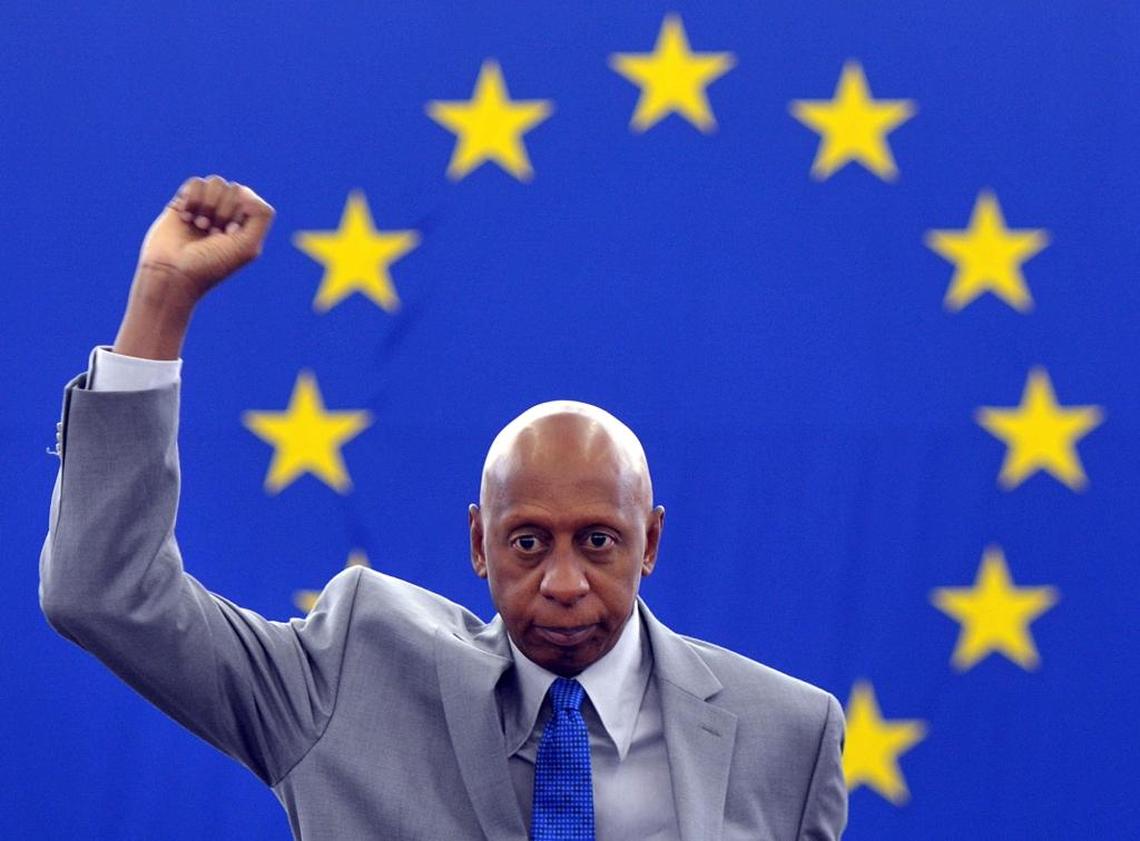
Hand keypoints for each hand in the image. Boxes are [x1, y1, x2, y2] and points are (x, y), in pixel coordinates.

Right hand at [112, 176, 274, 359]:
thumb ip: (261, 215)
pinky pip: (195, 182)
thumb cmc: (211, 264)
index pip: (249, 198)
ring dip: (208, 204)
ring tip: (200, 226)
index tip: (228, 234)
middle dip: (223, 210)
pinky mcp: (183, 203)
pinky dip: (192, 199)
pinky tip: (186, 217)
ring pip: (215, 182)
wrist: (173, 273)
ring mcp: (205, 208)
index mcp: (244, 225)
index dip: (239, 212)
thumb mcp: (247, 245)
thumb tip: (244, 189)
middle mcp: (226, 215)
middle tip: (212, 233)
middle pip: (233, 188)